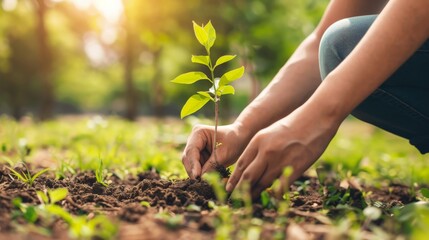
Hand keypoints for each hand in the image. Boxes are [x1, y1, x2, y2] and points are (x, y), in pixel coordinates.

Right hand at [181, 123, 250, 178]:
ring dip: (197, 173)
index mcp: (198, 133)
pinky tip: (207, 180)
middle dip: (193, 170)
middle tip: (199, 183)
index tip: (197, 176)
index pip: (191, 150)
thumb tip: (202, 179)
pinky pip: (197, 167)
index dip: (193, 164)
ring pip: (190, 164)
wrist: (241, 138)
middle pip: (187, 158)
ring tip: (205, 182)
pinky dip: (201, 173)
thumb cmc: (235, 141)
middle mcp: (193, 139)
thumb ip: (212, 165)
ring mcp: (195, 148)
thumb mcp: (225, 153)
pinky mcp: (199, 156)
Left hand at [225, 107, 339, 198]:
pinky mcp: (294, 168)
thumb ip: (260, 148)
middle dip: (240, 190)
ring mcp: (280, 161)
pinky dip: (274, 194)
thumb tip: (252, 166)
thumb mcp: (270, 132)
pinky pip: (280, 187)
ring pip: (262, 183)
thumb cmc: (293, 124)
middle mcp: (266, 151)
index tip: (229, 188)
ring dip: (255, 194)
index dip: (234, 179)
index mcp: (258, 141)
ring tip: (250, 201)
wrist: (316, 119)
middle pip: (248, 177)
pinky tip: (271, 197)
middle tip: (235, 199)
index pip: (241, 164)